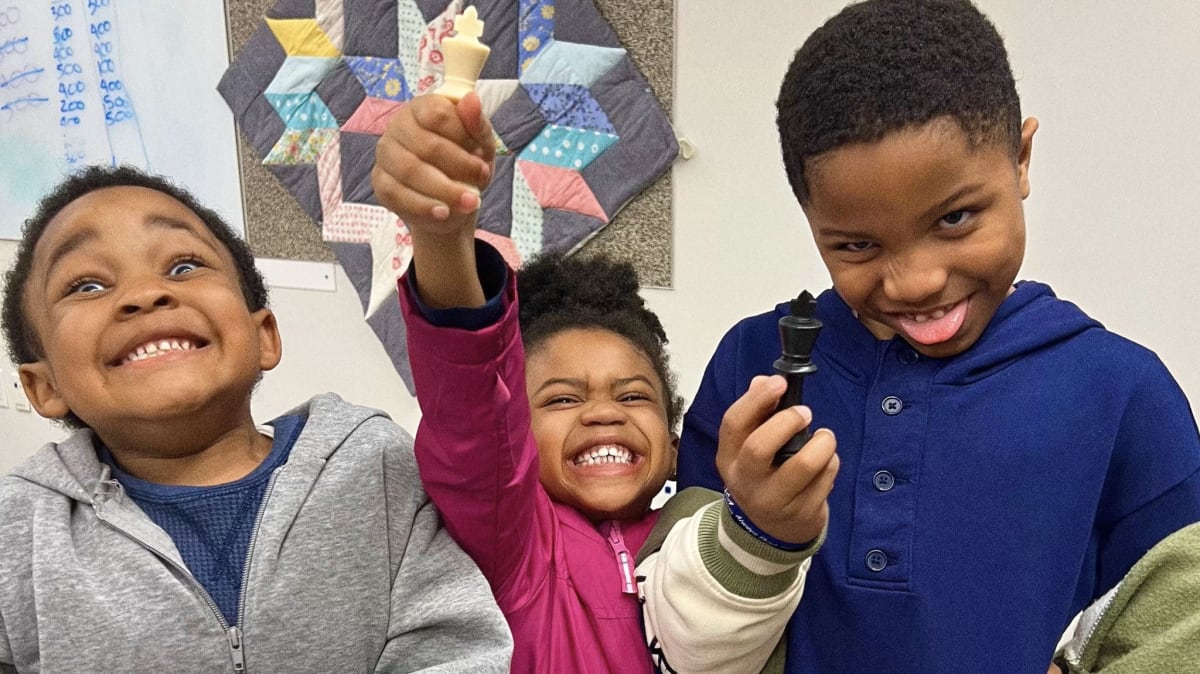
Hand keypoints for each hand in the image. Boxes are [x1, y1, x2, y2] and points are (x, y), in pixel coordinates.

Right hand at [371, 91, 494, 238]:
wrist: (453, 202)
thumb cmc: (466, 164)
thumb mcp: (481, 144)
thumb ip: (477, 124)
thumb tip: (471, 99)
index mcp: (423, 107)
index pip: (437, 114)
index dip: (463, 136)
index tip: (483, 156)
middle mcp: (398, 125)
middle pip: (426, 145)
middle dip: (459, 167)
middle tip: (481, 182)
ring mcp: (386, 153)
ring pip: (411, 171)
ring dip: (444, 190)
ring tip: (469, 203)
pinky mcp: (380, 181)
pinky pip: (397, 194)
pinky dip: (424, 206)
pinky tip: (444, 212)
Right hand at [716, 375, 838, 545]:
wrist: (767, 532)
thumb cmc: (763, 476)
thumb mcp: (748, 448)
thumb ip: (756, 414)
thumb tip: (764, 381)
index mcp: (729, 459)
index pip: (733, 424)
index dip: (756, 399)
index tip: (779, 382)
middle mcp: (745, 481)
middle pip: (759, 447)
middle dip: (787, 422)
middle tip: (805, 413)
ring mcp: (773, 501)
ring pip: (803, 465)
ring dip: (821, 443)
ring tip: (825, 438)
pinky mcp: (801, 514)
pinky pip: (825, 480)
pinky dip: (832, 464)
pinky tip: (826, 463)